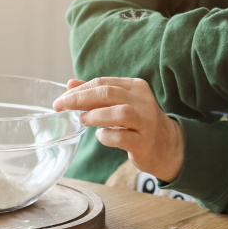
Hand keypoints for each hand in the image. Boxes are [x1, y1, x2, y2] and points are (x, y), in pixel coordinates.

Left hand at [53, 77, 184, 181]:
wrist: (167, 145)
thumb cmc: (138, 123)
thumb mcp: (120, 103)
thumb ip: (97, 94)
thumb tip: (70, 84)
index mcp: (135, 87)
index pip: (103, 82)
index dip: (79, 90)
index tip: (61, 99)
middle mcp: (143, 101)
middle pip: (108, 93)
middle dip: (80, 99)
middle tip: (60, 106)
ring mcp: (146, 121)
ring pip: (120, 112)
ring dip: (95, 115)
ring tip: (83, 120)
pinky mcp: (145, 142)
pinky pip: (122, 137)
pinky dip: (107, 136)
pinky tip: (102, 136)